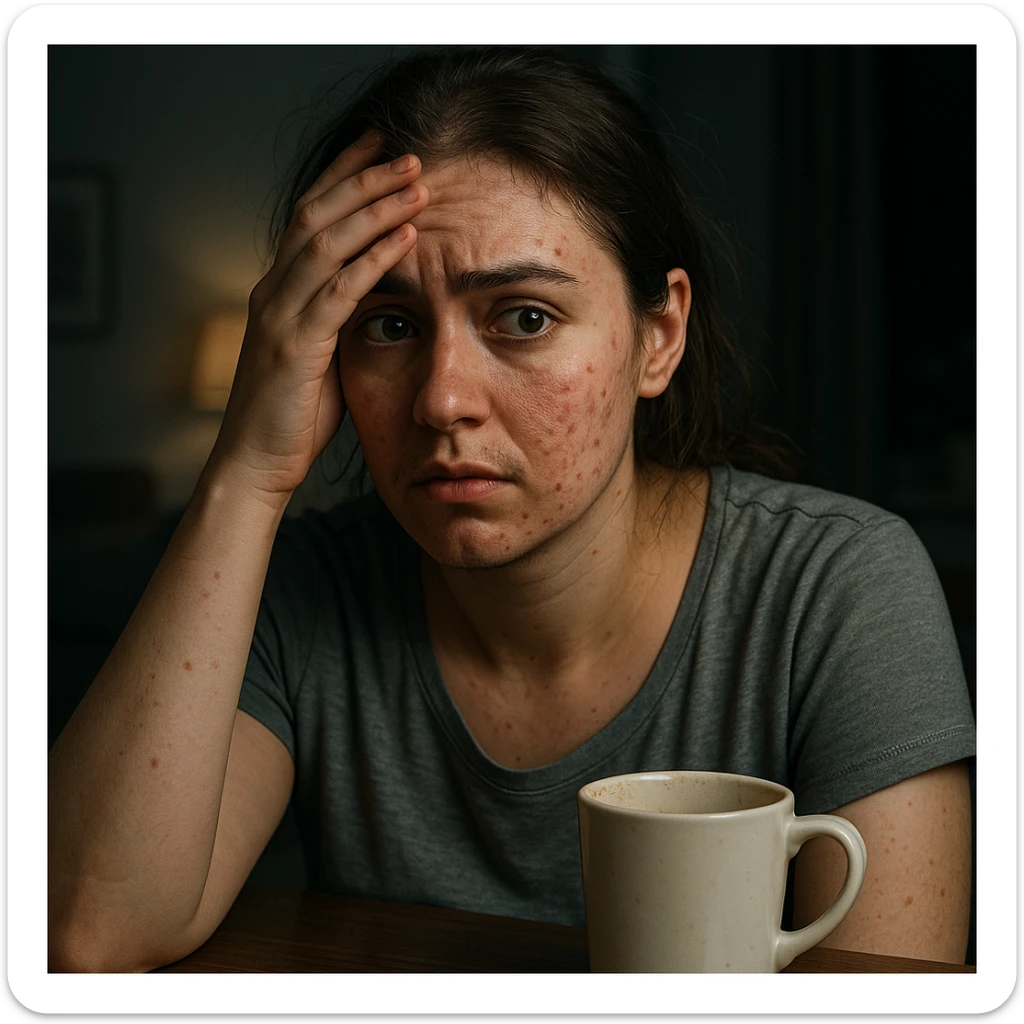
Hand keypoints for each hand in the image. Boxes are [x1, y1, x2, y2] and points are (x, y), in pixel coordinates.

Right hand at [207, 133, 427, 507]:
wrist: (254, 463)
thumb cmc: (291, 416)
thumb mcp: (321, 356)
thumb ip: (340, 321)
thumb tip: (380, 301)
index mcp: (278, 291)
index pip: (309, 217)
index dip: (343, 178)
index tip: (380, 150)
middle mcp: (273, 292)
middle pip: (317, 214)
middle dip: (363, 178)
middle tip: (406, 152)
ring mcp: (280, 316)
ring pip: (327, 242)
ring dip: (374, 208)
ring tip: (416, 183)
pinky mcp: (295, 345)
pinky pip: (339, 290)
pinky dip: (374, 259)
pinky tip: (405, 237)